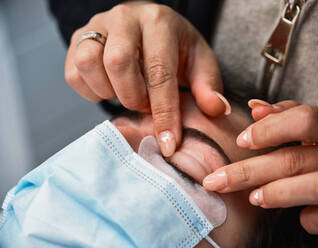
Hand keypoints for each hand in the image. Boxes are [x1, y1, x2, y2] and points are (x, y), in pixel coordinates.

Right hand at [65, 1, 229, 156]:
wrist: (148, 27)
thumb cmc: (175, 47)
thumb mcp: (199, 61)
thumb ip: (207, 85)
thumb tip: (216, 110)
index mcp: (159, 21)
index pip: (159, 71)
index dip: (164, 113)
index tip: (168, 144)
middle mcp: (125, 17)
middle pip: (118, 63)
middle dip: (133, 98)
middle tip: (146, 105)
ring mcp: (97, 26)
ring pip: (89, 64)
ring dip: (109, 92)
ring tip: (127, 93)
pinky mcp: (78, 39)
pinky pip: (73, 73)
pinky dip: (91, 91)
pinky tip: (111, 88)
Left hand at [203, 100, 317, 235]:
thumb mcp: (315, 126)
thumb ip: (287, 115)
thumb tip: (254, 108)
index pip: (305, 119)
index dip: (270, 129)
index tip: (240, 141)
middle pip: (294, 159)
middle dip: (248, 171)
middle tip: (215, 181)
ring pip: (314, 186)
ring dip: (276, 193)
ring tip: (253, 198)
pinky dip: (309, 218)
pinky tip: (297, 215)